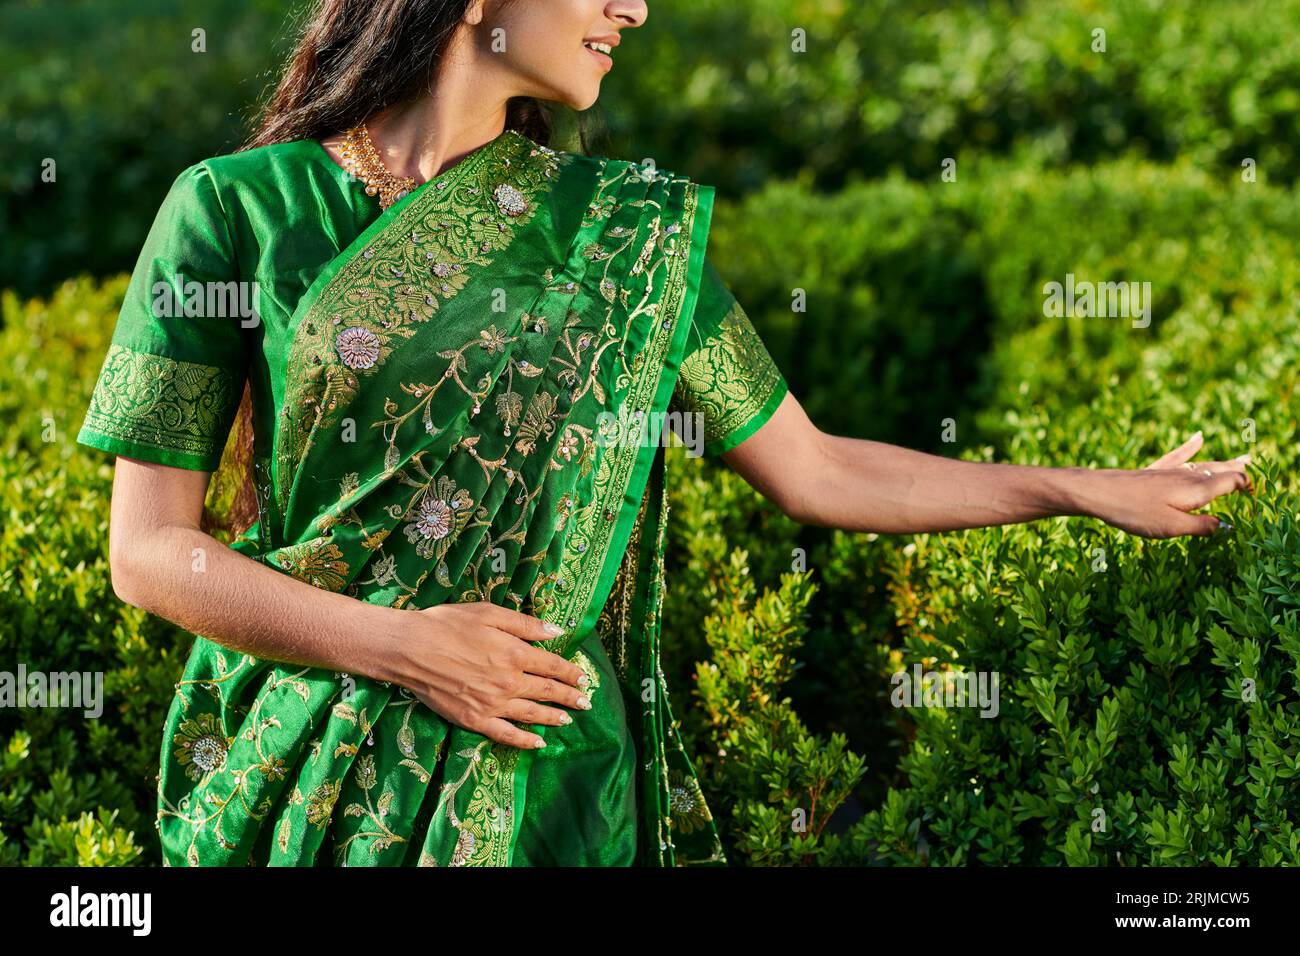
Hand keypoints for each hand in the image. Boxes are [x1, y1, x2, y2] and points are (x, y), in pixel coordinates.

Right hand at [383, 601, 591, 749]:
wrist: (410, 649)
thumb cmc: (447, 624)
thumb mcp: (489, 613)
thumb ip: (525, 624)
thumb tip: (555, 631)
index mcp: (515, 653)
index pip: (552, 665)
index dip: (570, 672)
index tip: (583, 677)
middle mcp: (509, 682)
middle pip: (547, 691)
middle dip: (570, 696)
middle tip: (586, 701)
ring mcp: (493, 704)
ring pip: (532, 714)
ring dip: (554, 717)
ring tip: (569, 719)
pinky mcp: (474, 720)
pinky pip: (506, 735)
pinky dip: (525, 741)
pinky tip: (538, 743)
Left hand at [1082, 432, 1252, 537]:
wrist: (1099, 492)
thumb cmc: (1135, 512)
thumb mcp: (1172, 527)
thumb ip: (1202, 526)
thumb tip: (1226, 526)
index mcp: (1196, 490)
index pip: (1231, 482)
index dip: (1247, 486)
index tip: (1256, 494)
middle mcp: (1186, 476)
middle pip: (1219, 470)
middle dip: (1239, 470)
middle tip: (1255, 468)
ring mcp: (1168, 471)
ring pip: (1202, 464)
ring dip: (1223, 461)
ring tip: (1242, 457)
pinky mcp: (1151, 471)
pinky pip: (1175, 456)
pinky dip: (1188, 447)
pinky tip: (1198, 436)